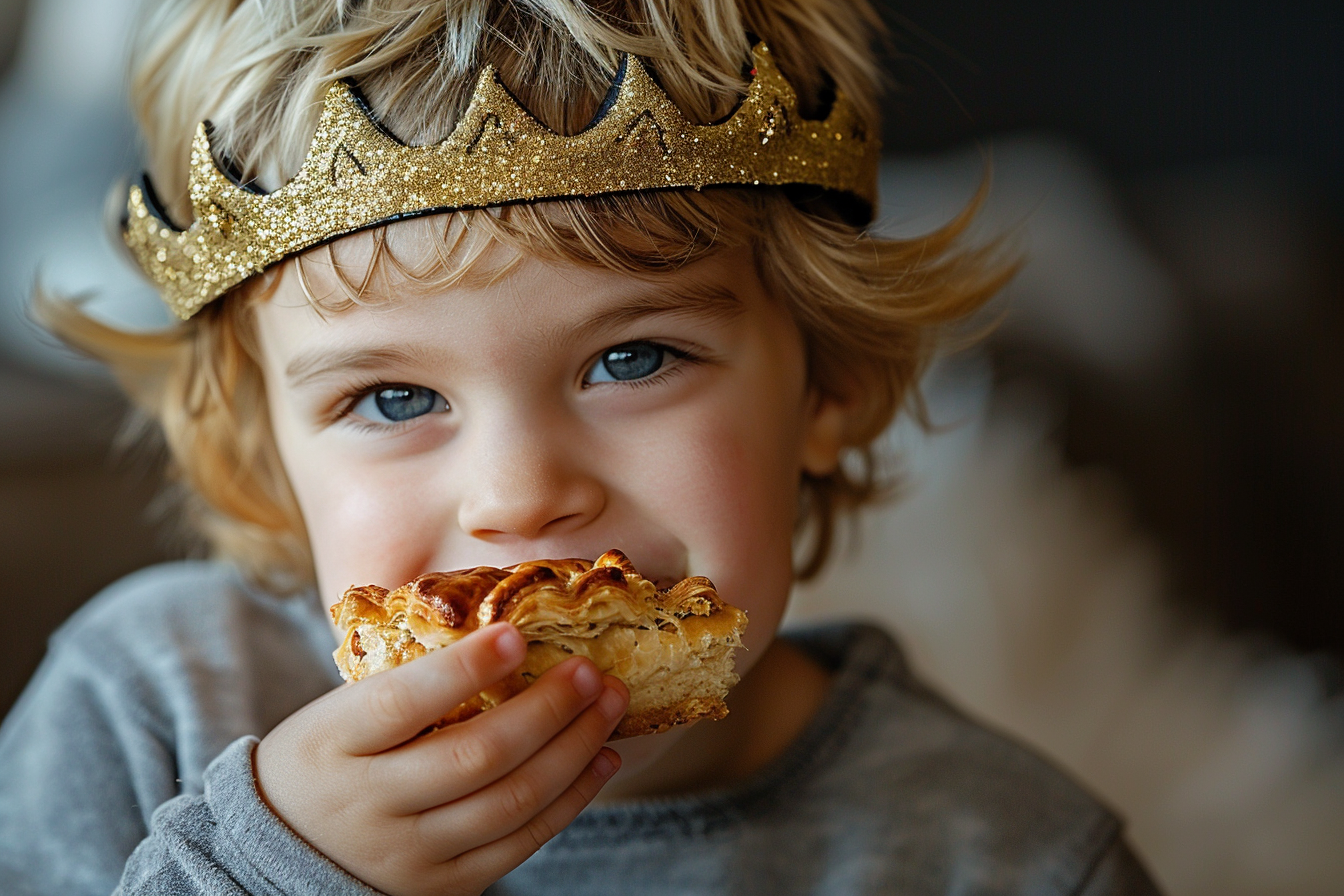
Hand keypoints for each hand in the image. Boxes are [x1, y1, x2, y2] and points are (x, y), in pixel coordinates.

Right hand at [254, 623, 627, 895]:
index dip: (464, 670)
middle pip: (474, 756)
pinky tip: (599, 759)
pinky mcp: (446, 886)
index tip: (517, 635)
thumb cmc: (329, 757)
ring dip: (574, 749)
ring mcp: (411, 852)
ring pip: (510, 802)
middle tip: (590, 670)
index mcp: (335, 743)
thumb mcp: (337, 713)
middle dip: (547, 709)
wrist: (284, 851)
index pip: (402, 703)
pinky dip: (571, 799)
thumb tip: (506, 630)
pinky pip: (521, 843)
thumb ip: (408, 683)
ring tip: (609, 705)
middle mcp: (371, 804)